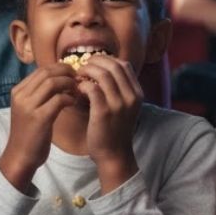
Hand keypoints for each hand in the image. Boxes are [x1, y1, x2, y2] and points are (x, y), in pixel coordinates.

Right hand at [0, 63, 76, 191]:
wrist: (20, 156)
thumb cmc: (29, 133)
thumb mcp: (29, 109)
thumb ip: (39, 94)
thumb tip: (60, 78)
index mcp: (18, 91)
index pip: (42, 69)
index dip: (60, 68)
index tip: (72, 74)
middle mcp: (21, 95)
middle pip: (47, 72)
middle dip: (66, 73)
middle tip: (78, 80)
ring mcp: (28, 106)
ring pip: (53, 82)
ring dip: (69, 84)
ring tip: (77, 91)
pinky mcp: (39, 118)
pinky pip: (59, 99)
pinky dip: (70, 98)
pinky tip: (74, 103)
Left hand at [78, 54, 140, 190]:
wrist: (114, 155)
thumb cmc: (115, 130)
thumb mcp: (125, 107)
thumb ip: (119, 90)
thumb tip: (102, 70)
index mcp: (137, 93)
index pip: (124, 65)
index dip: (107, 60)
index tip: (94, 63)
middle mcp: (131, 96)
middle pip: (114, 65)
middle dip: (95, 62)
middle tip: (83, 67)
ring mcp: (119, 104)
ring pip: (102, 74)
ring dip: (87, 71)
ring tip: (78, 77)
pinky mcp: (104, 112)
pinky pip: (92, 88)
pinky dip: (82, 85)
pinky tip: (77, 90)